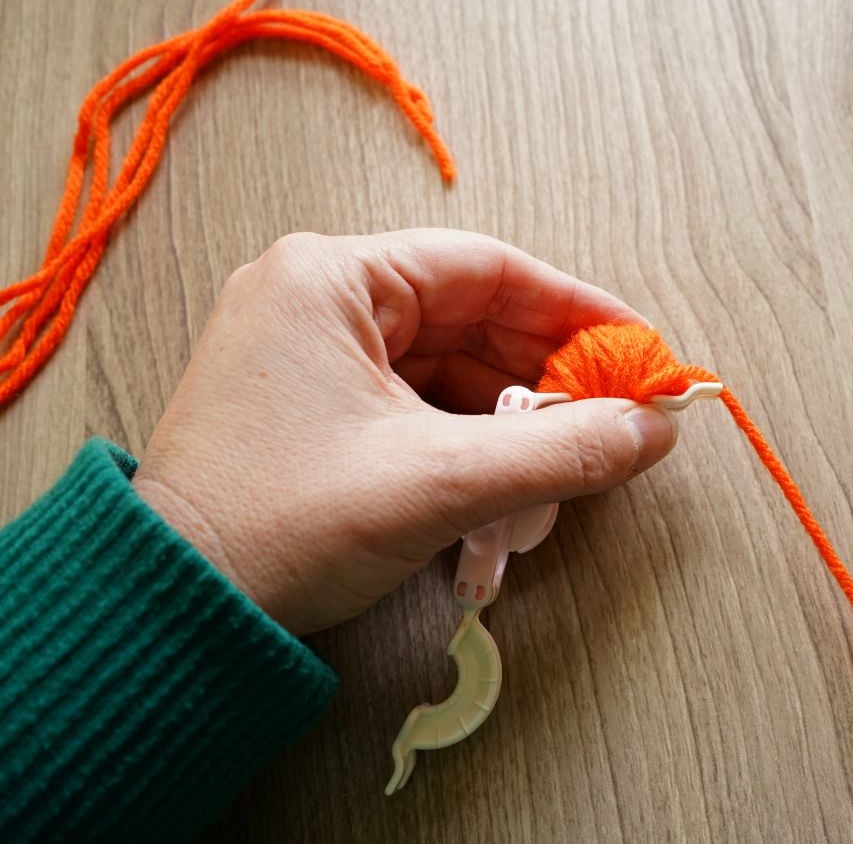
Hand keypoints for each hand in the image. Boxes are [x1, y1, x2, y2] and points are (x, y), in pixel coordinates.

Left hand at [132, 229, 677, 634]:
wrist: (174, 612)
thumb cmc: (281, 526)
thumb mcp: (439, 482)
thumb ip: (560, 451)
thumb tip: (651, 429)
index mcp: (330, 277)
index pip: (487, 268)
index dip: (576, 310)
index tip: (637, 350)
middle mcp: (316, 297)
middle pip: (471, 318)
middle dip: (546, 376)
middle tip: (614, 418)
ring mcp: (310, 352)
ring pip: (447, 366)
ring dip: (509, 418)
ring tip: (562, 468)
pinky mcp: (311, 404)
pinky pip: (415, 403)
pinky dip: (467, 438)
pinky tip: (506, 482)